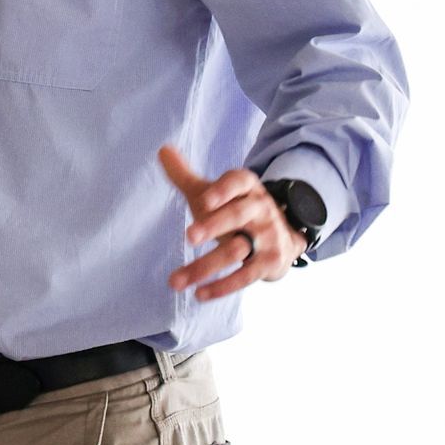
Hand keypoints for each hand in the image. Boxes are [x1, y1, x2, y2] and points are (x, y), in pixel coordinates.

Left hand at [158, 146, 304, 300]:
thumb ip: (186, 175)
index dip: (222, 189)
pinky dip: (222, 286)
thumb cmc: (235, 211)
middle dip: (215, 225)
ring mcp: (268, 236)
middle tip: (189, 237)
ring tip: (175, 281)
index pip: (239, 181)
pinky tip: (199, 294)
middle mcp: (261, 209)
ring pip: (237, 250)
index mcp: (247, 188)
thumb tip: (162, 150)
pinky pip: (245, 276)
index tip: (203, 199)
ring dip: (206, 266)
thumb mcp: (213, 193)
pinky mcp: (269, 263)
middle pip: (239, 215)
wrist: (282, 237)